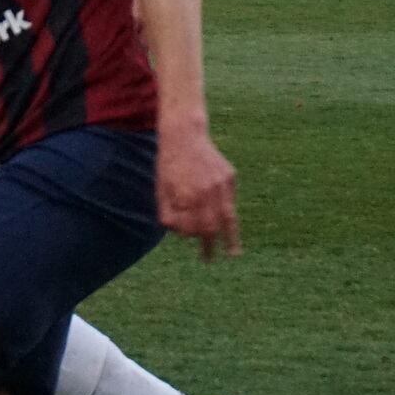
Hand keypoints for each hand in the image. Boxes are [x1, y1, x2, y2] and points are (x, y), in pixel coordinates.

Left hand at [156, 126, 240, 261]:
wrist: (184, 136)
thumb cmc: (168, 165)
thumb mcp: (161, 189)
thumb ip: (168, 212)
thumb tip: (180, 234)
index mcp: (187, 197)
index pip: (193, 229)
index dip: (190, 236)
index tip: (188, 238)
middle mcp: (207, 192)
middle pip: (212, 227)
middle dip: (209, 245)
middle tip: (208, 259)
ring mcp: (221, 184)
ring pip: (228, 217)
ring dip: (230, 238)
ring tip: (233, 254)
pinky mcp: (229, 177)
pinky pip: (229, 200)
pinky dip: (226, 211)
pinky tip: (226, 221)